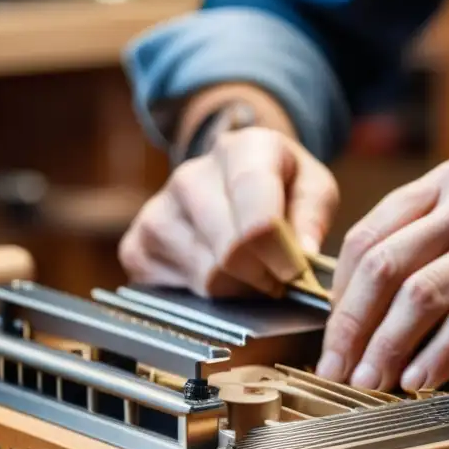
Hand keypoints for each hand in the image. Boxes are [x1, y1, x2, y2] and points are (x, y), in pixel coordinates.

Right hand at [118, 127, 338, 296]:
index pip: (257, 219)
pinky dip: (205, 298)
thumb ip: (313, 216)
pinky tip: (219, 278)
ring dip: (237, 290)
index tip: (294, 273)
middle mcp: (189, 176)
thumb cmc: (280, 186)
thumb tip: (304, 256)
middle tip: (277, 280)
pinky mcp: (136, 248)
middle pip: (229, 254)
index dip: (279, 255)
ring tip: (252, 277)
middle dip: (261, 277)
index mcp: (240, 150)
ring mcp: (157, 213)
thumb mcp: (313, 187)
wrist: (227, 178)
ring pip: (206, 279)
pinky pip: (175, 294)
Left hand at [316, 159, 448, 391]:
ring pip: (420, 296)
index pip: (368, 236)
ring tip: (369, 382)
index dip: (339, 295)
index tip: (331, 336)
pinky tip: (420, 380)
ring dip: (385, 348)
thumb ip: (431, 237)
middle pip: (384, 267)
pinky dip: (438, 356)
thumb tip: (364, 298)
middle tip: (336, 368)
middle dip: (349, 327)